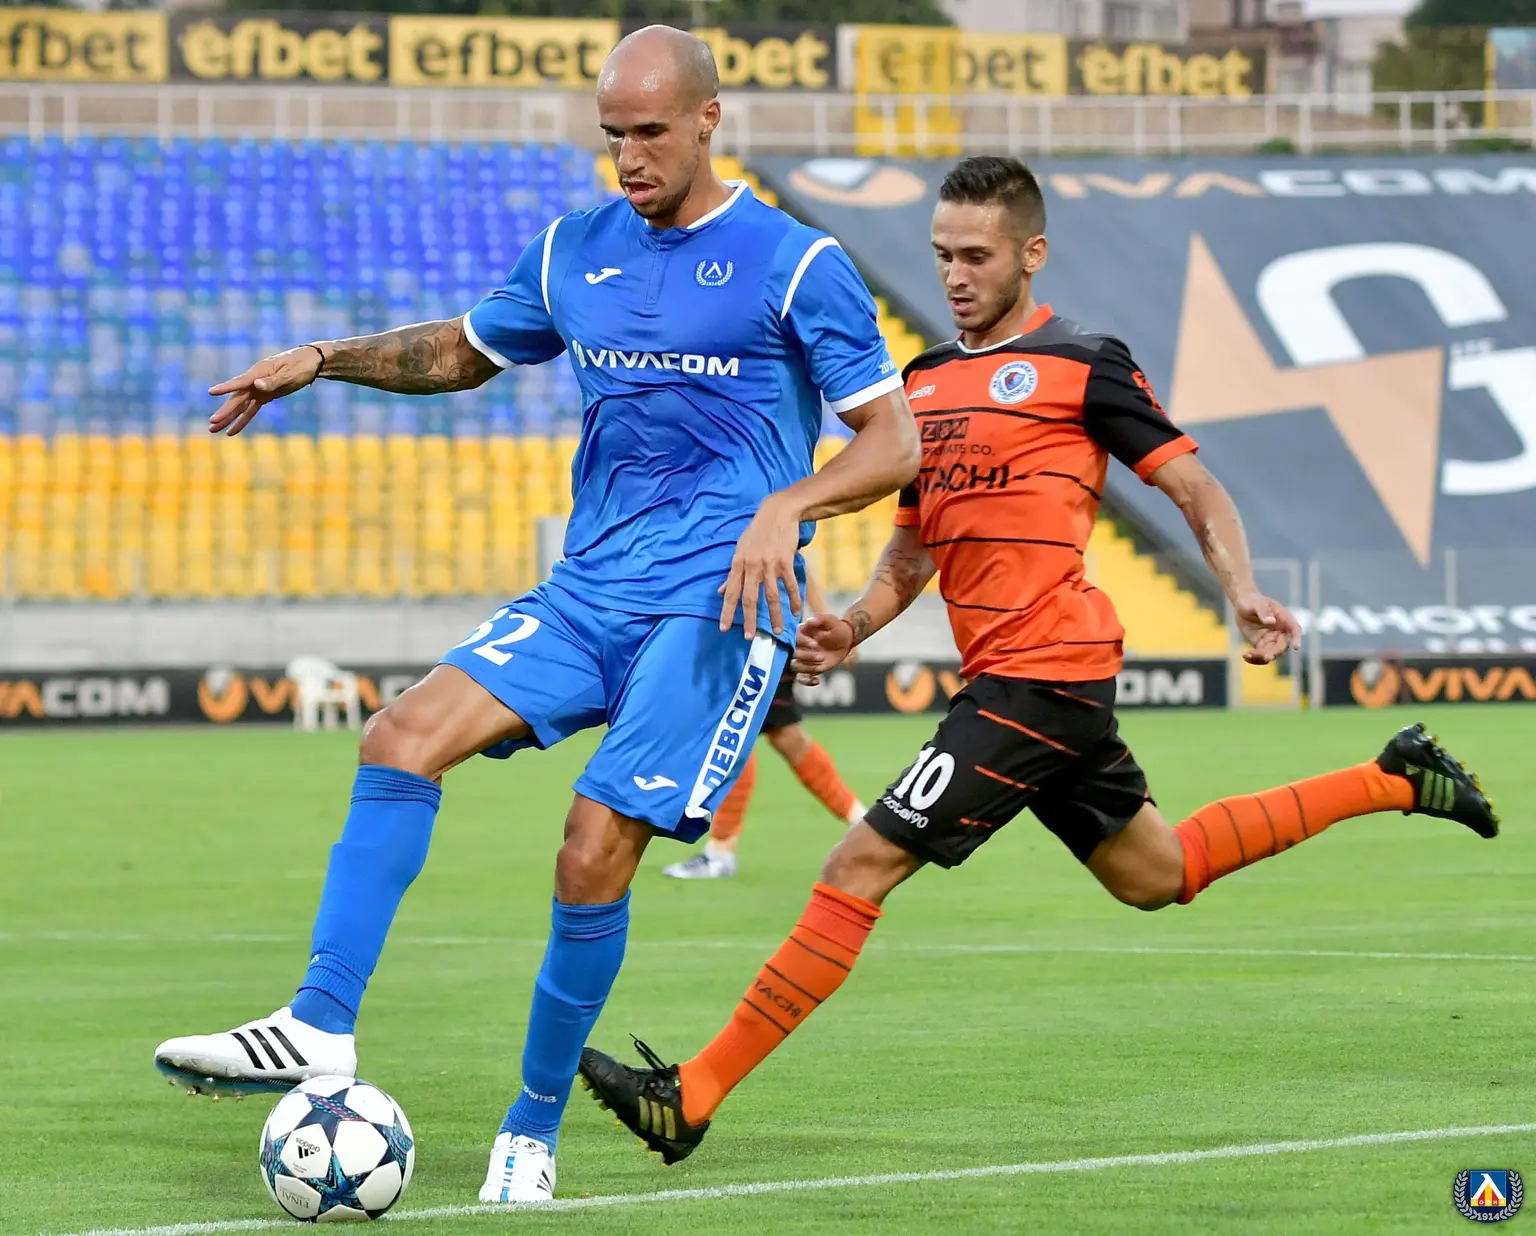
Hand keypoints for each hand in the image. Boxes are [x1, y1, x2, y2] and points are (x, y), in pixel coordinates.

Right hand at [207, 345, 322, 435]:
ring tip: (213, 429)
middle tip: (212, 424)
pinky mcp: (265, 396)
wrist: (311, 362)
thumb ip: (273, 381)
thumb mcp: (290, 373)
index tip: (211, 392)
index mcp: (259, 372)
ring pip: (240, 406)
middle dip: (225, 412)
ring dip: (228, 418)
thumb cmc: (301, 365)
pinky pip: (251, 410)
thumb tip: (256, 385)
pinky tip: (232, 431)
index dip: (225, 388)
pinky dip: (242, 420)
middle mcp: (254, 380)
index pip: (239, 382)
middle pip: (237, 398)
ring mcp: (259, 388)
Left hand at [719, 494, 802, 636]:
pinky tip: (795, 611)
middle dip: (749, 619)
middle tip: (749, 637)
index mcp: (738, 563)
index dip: (727, 611)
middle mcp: (751, 566)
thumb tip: (719, 591)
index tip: (724, 628)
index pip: (731, 592)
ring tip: (776, 630)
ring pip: (771, 596)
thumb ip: (732, 573)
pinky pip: (790, 585)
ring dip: (774, 615)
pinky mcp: (785, 561)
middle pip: (750, 598)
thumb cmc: (757, 532)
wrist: (778, 512)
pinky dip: (793, 599)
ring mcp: (769, 564)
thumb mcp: (740, 549)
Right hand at [792, 614, 855, 683]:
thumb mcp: (831, 620)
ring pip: (795, 666)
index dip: (803, 642)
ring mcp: (802, 658)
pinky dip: (806, 681)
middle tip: (821, 657)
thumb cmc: (836, 628)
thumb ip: (821, 618)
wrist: (844, 640)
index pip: (794, 637)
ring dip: (807, 668)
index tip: (815, 644)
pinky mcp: (808, 668)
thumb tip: (809, 621)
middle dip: (806, 656)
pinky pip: (801, 678)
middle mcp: (797, 646)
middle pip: (793, 654)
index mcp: (800, 633)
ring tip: (821, 666)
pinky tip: (817, 681)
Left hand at [1233, 591, 1301, 664]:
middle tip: (1266, 657)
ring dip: (1261, 657)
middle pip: (1282, 646)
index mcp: (1284, 619)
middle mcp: (1280, 632)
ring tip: (1247, 655)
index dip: (1297, 638)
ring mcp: (1271, 640)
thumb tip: (1271, 621)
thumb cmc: (1253, 601)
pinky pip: (1260, 655)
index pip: (1295, 629)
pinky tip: (1245, 656)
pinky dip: (1254, 658)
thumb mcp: (1257, 604)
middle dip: (1275, 652)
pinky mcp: (1261, 645)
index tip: (1296, 647)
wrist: (1242, 604)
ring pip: (1271, 653)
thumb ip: (1264, 612)